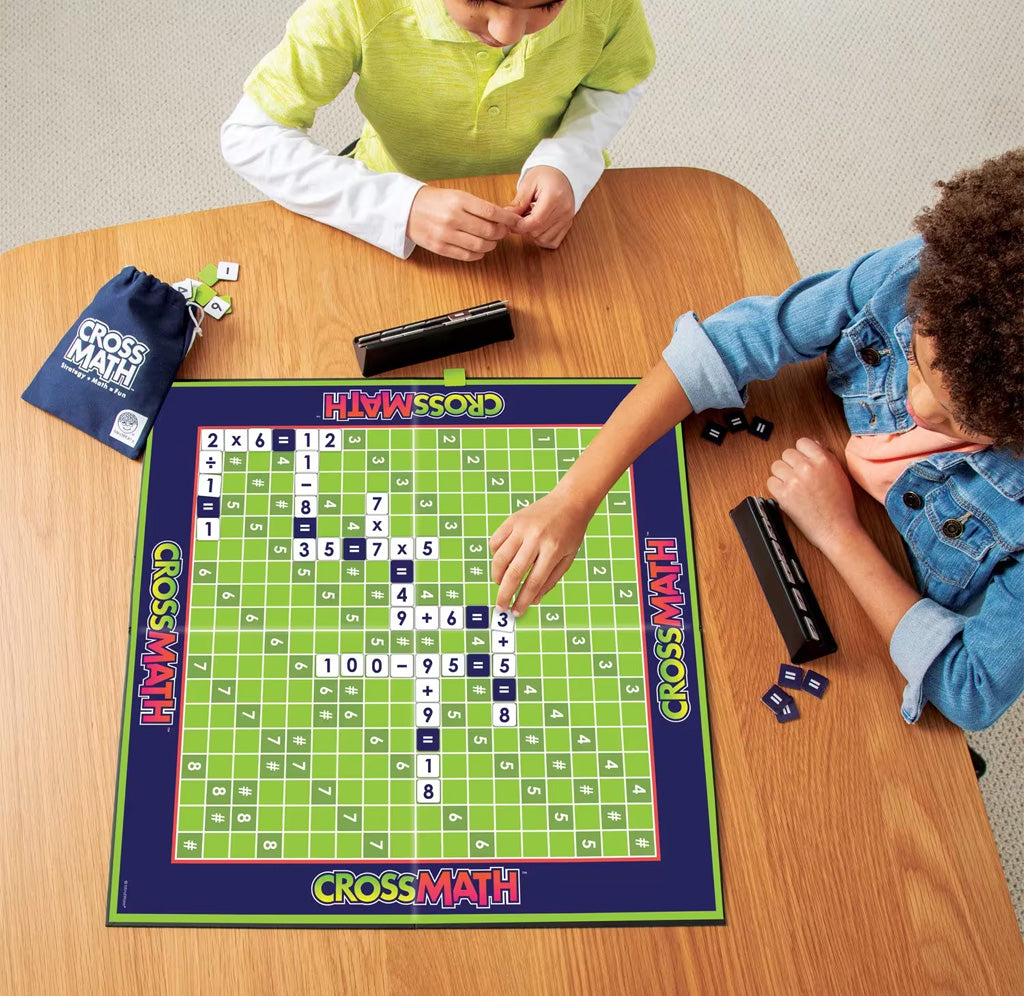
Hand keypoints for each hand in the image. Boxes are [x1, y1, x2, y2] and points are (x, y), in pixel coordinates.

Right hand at [407, 186, 521, 260]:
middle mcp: (453, 217)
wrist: (407, 209)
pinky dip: (479, 254)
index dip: (508, 219)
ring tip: (490, 240)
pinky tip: (479, 248)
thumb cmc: (435, 201)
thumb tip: (504, 216)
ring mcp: (446, 234)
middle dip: (501, 233)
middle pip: (489, 231)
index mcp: (459, 200)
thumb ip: (478, 206)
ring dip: (491, 245)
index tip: (516, 221)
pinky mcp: (440, 248)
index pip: (492, 212)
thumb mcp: (457, 195)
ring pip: (480, 246)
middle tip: (502, 231)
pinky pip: (467, 256)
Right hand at [489, 488, 593, 613]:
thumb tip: (533, 601)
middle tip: (500, 607)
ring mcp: (522, 527)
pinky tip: (502, 561)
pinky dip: (495, 555)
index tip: (516, 612)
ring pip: (500, 558)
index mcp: (553, 550)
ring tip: (500, 584)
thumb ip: (551, 580)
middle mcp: (536, 538)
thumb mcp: (568, 558)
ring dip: (497, 576)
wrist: (570, 501)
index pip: (533, 582)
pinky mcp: (512, 520)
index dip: (523, 600)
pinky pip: (496, 541)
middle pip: (514, 573)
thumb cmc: (571, 532)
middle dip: (504, 594)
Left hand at [508, 166, 574, 248]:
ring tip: (531, 219)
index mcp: (554, 197)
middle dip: (525, 228)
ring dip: (533, 234)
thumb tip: (505, 218)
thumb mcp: (528, 183)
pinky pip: (553, 242)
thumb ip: (518, 203)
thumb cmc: (545, 175)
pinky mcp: (568, 225)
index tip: (510, 224)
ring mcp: (567, 219)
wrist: (563, 173)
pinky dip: (543, 238)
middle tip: (520, 217)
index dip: (520, 226)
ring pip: (545, 240)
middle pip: (538, 232)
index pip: (535, 221)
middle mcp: (564, 210)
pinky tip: (539, 227)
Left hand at [765, 438, 861, 555]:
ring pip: (776, 466)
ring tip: (793, 484)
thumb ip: (826, 456)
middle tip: (798, 475)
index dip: (802, 452)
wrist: (836, 529)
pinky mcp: (783, 494)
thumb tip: (814, 444)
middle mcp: (807, 468)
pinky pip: (770, 482)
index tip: (802, 460)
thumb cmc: (841, 505)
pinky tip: (787, 493)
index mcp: (823, 460)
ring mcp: (794, 481)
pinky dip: (776, 487)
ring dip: (782, 474)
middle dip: (791, 463)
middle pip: (787, 453)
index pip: (802, 442)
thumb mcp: (839, 474)